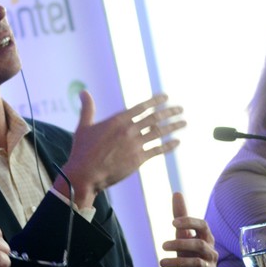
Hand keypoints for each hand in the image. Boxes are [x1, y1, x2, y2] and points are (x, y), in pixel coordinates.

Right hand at [57, 90, 185, 208]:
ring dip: (173, 126)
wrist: (85, 174)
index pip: (141, 107)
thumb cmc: (82, 152)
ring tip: (184, 122)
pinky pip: (157, 150)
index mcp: (117, 120)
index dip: (155, 101)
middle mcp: (129, 130)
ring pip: (159, 132)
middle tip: (180, 109)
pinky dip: (169, 145)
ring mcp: (134, 145)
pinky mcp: (138, 160)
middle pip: (154, 117)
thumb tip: (83, 92)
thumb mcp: (83, 127)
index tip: (166, 97)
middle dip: (169, 112)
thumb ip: (87, 108)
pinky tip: (177, 142)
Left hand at [158, 192, 217, 266]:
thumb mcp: (184, 236)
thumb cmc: (190, 255)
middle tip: (162, 245)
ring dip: (177, 262)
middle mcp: (211, 253)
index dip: (189, 222)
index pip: (203, 226)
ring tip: (161, 263)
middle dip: (180, 244)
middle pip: (199, 245)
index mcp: (207, 238)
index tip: (173, 222)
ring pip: (197, 264)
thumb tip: (177, 193)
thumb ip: (181, 216)